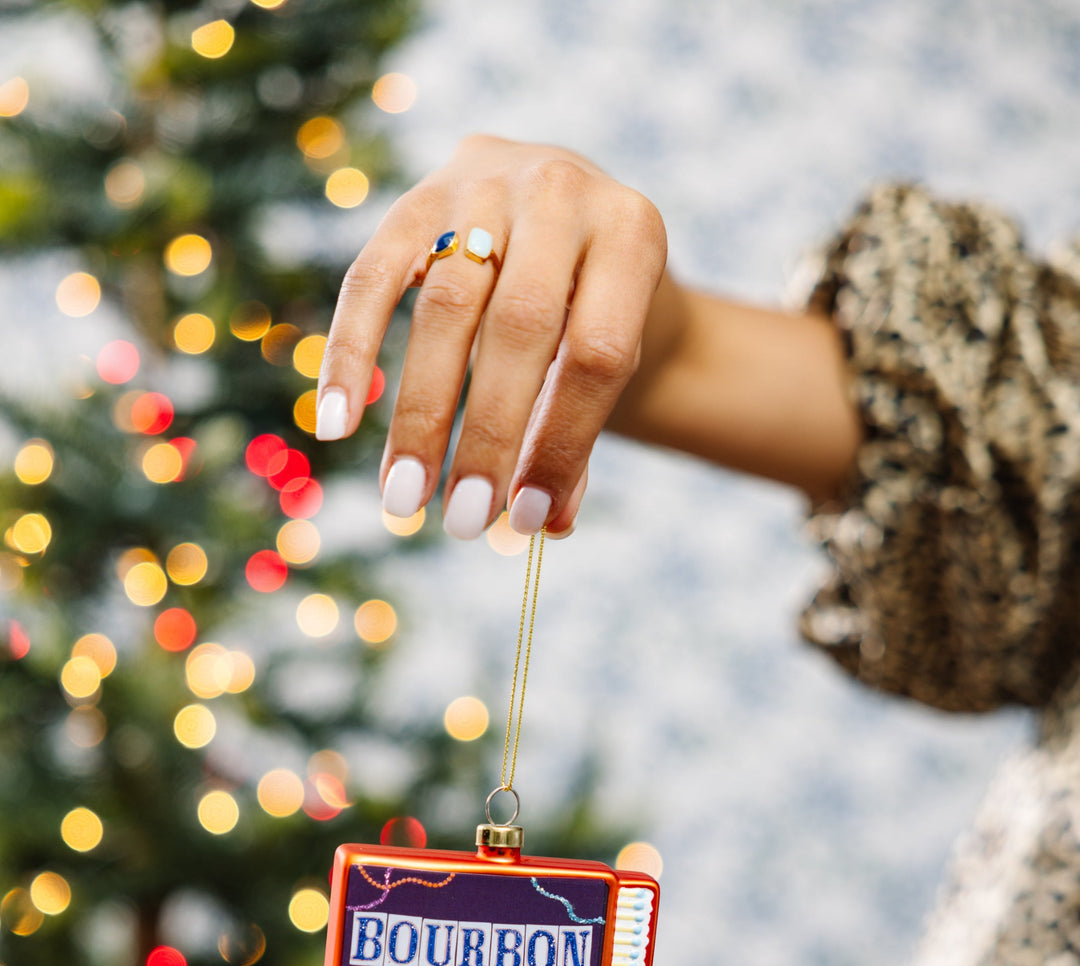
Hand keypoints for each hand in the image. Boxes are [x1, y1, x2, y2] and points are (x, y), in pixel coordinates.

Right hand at [316, 134, 667, 537]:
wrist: (570, 211)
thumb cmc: (595, 308)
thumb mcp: (613, 358)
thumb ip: (579, 434)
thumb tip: (549, 526)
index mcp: (631, 235)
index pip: (597, 354)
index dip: (561, 443)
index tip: (525, 519)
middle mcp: (562, 192)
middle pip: (520, 328)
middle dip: (488, 437)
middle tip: (462, 522)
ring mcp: (486, 183)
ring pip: (446, 307)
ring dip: (420, 415)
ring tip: (402, 497)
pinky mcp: (417, 195)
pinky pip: (370, 279)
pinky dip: (350, 353)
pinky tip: (336, 424)